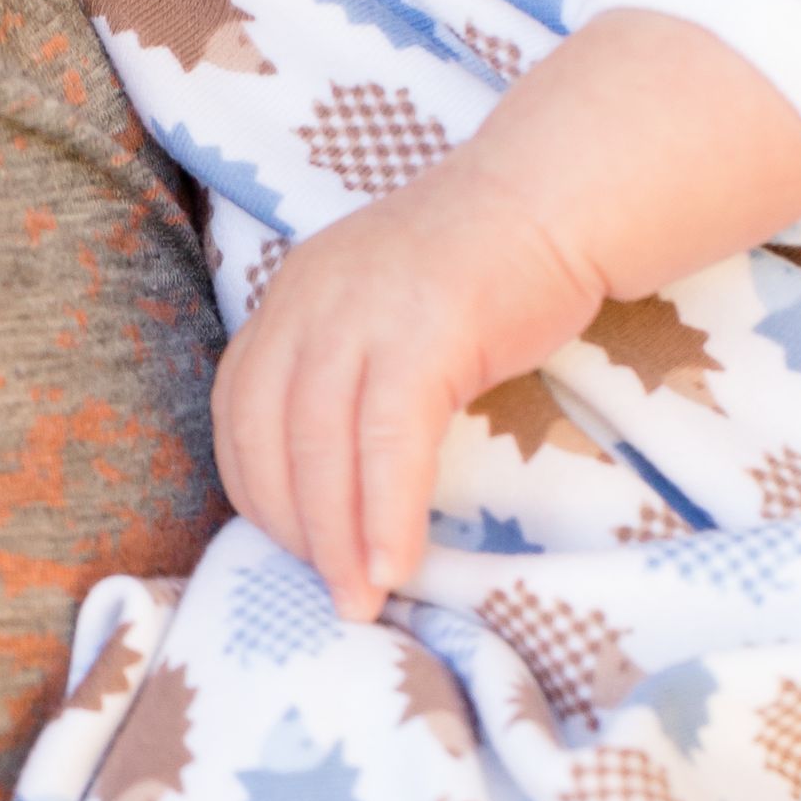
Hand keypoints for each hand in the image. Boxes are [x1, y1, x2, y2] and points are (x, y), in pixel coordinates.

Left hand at [212, 15, 800, 622]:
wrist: (561, 199)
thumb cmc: (490, 266)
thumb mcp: (388, 309)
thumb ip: (347, 371)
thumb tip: (335, 481)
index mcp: (292, 293)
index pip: (238, 408)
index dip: (256, 489)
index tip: (293, 547)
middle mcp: (309, 298)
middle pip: (270, 437)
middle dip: (293, 531)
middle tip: (330, 594)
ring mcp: (362, 312)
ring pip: (322, 449)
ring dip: (336, 541)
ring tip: (360, 601)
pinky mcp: (425, 333)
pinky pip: (390, 445)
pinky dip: (387, 514)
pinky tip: (398, 566)